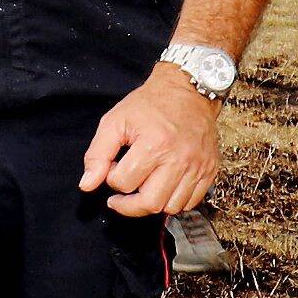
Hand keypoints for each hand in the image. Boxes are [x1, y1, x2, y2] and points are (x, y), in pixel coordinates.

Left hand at [78, 68, 221, 219]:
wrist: (188, 90)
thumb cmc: (150, 104)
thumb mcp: (115, 121)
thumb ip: (97, 154)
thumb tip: (87, 185)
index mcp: (154, 145)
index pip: (124, 184)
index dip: (112, 179)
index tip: (115, 167)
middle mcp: (179, 159)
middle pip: (150, 203)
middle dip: (129, 205)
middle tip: (122, 197)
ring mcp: (197, 166)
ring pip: (171, 207)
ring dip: (153, 203)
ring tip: (144, 187)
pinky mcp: (209, 170)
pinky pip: (191, 202)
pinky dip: (175, 201)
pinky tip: (164, 186)